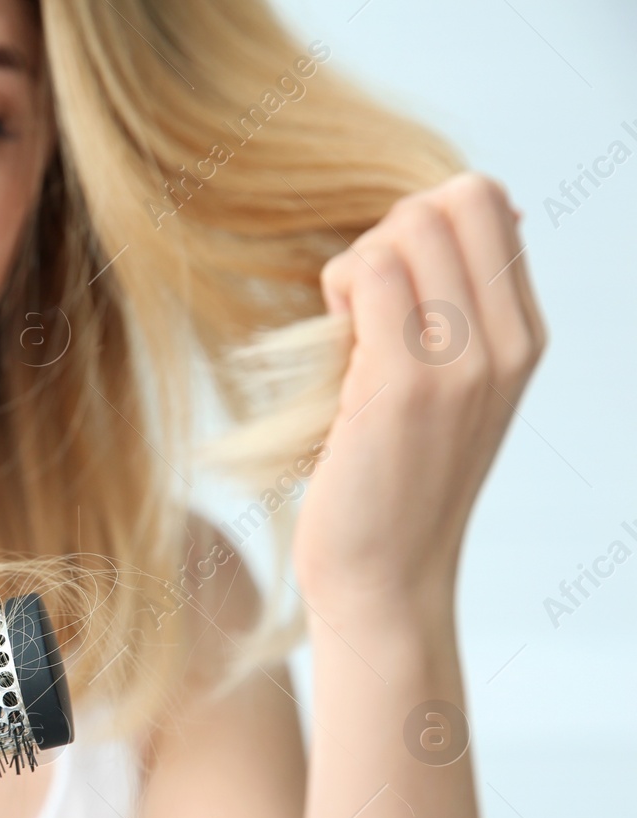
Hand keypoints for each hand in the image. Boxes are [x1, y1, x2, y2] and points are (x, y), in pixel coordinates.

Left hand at [293, 171, 546, 615]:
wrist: (385, 578)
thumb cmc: (392, 482)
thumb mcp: (445, 389)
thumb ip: (451, 311)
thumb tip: (426, 219)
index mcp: (525, 336)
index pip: (486, 202)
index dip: (419, 220)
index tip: (390, 286)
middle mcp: (508, 344)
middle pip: (451, 199)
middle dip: (387, 231)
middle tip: (360, 304)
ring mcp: (462, 364)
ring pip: (407, 227)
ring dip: (356, 263)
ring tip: (346, 329)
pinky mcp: (403, 385)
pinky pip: (367, 273)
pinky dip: (336, 291)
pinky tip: (332, 343)